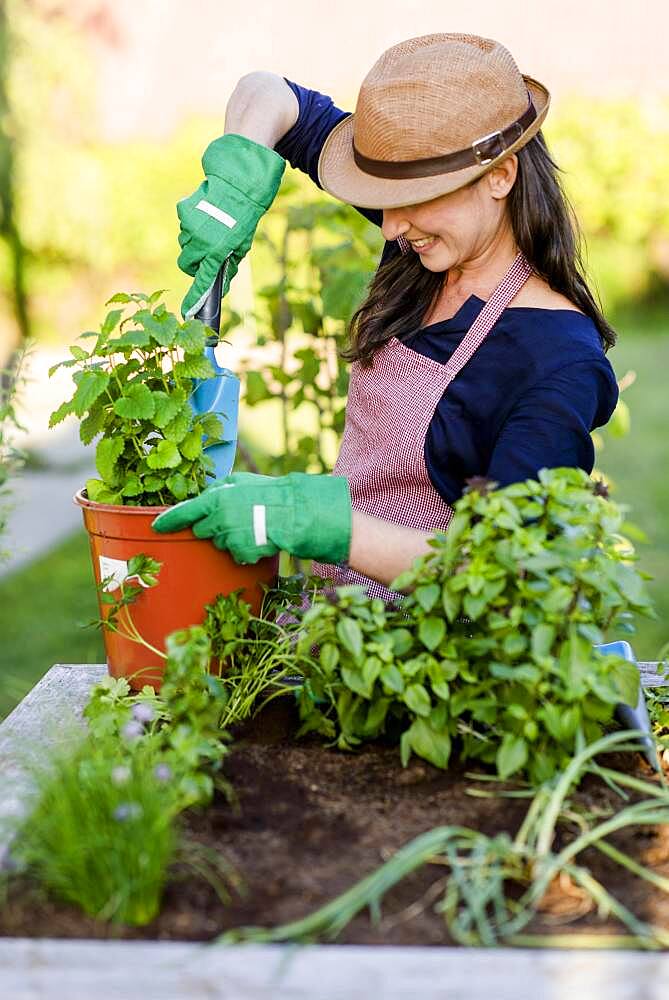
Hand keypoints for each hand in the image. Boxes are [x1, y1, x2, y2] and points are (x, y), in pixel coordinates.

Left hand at [152, 472, 351, 565]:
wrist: (294, 513)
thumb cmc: (268, 494)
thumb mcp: (241, 482)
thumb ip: (218, 489)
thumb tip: (204, 494)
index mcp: (216, 499)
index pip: (184, 512)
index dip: (168, 520)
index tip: (156, 526)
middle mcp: (219, 519)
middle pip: (201, 530)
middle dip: (212, 527)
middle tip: (233, 519)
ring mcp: (229, 538)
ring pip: (219, 543)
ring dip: (230, 537)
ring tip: (251, 527)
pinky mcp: (241, 553)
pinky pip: (236, 554)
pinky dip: (244, 549)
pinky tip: (257, 539)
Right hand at [177, 134, 284, 318]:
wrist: (238, 180)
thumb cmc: (245, 213)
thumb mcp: (243, 241)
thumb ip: (230, 261)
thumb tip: (222, 281)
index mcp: (217, 250)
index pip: (203, 280)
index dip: (195, 297)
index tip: (188, 310)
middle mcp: (200, 240)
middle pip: (186, 263)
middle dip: (194, 264)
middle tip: (207, 256)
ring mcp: (189, 225)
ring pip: (185, 244)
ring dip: (194, 242)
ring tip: (212, 228)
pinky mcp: (183, 210)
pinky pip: (184, 226)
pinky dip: (192, 224)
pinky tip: (206, 214)